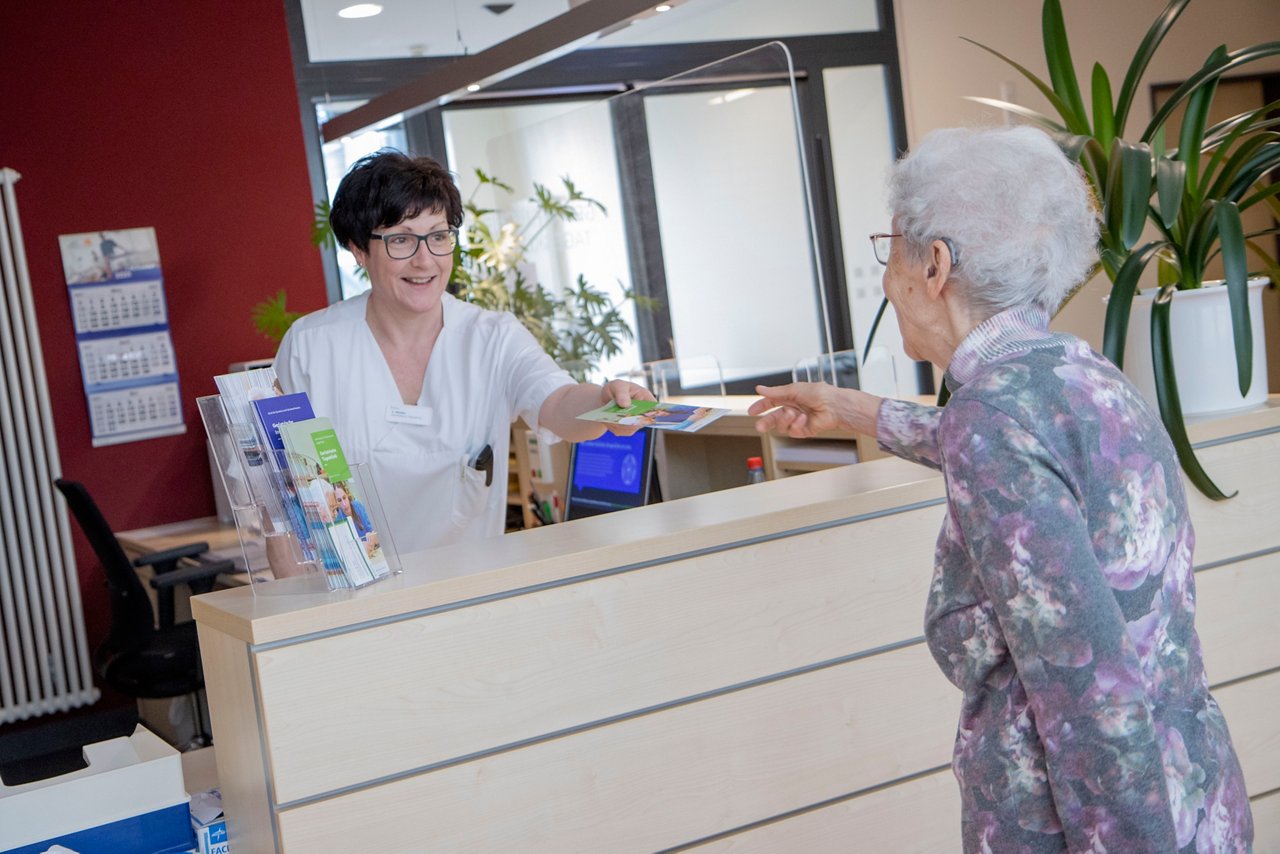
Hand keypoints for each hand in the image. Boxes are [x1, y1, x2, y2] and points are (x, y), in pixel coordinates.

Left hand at [600, 379, 654, 435]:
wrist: (605, 401)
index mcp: (647, 399)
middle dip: (628, 418)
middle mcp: (645, 413)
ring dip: (618, 422)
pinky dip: (613, 426)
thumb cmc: (614, 390)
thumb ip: (621, 392)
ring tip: (610, 413)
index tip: (638, 413)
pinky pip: (622, 431)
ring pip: (631, 428)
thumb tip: (626, 404)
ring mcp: (638, 423)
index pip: (655, 408)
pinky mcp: (628, 430)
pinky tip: (609, 418)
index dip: (651, 412)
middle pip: (642, 421)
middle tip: (616, 413)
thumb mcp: (616, 385)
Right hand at [749, 382, 880, 437]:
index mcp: (790, 397)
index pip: (771, 402)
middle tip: (759, 426)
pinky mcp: (803, 430)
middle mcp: (793, 408)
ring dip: (785, 420)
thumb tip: (759, 389)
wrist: (834, 406)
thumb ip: (775, 392)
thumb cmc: (819, 393)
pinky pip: (792, 431)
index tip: (752, 411)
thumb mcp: (793, 389)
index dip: (761, 406)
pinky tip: (804, 419)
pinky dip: (796, 424)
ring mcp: (797, 420)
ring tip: (792, 413)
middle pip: (774, 418)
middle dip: (766, 422)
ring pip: (781, 425)